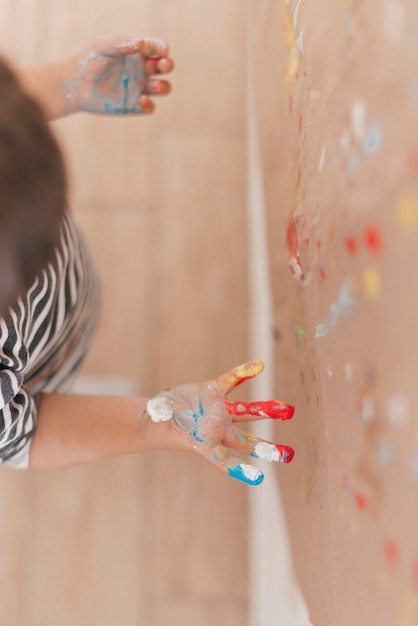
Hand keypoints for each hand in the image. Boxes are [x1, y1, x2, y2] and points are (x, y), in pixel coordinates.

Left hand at [64, 35, 172, 114]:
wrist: (74, 85)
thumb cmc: (88, 60)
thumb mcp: (102, 46)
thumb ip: (120, 43)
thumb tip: (141, 44)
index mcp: (136, 53)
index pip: (155, 48)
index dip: (162, 48)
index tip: (163, 50)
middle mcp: (141, 70)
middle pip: (163, 68)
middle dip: (167, 65)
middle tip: (163, 65)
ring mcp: (139, 88)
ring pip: (162, 88)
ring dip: (163, 86)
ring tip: (156, 86)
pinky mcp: (133, 106)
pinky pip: (149, 107)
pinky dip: (149, 105)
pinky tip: (141, 100)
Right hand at [146, 360, 294, 485]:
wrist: (160, 416)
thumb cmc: (157, 426)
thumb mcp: (155, 421)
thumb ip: (159, 414)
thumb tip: (157, 409)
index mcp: (203, 444)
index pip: (223, 459)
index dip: (239, 468)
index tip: (259, 478)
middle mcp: (217, 430)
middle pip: (246, 442)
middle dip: (265, 448)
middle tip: (288, 455)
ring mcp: (219, 412)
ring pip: (247, 412)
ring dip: (267, 410)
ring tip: (288, 410)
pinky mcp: (215, 392)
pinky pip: (232, 382)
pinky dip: (243, 373)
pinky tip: (258, 365)